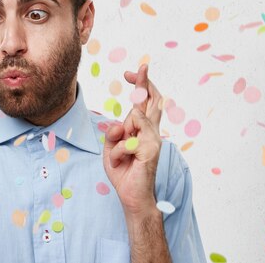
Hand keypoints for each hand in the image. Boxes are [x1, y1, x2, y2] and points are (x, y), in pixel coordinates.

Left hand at [102, 64, 162, 215]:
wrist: (131, 197)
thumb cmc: (123, 171)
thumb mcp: (110, 148)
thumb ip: (114, 133)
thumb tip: (120, 124)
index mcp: (142, 130)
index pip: (145, 103)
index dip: (141, 85)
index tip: (133, 72)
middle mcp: (152, 132)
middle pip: (153, 100)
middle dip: (145, 82)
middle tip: (141, 67)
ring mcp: (154, 139)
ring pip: (132, 119)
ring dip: (117, 139)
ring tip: (118, 157)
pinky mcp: (151, 149)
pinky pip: (126, 140)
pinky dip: (117, 151)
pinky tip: (121, 162)